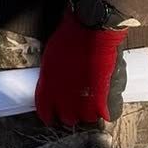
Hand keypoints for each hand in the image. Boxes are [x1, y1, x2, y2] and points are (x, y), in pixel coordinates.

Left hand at [34, 8, 126, 127]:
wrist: (89, 28)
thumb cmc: (69, 36)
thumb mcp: (50, 55)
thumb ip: (49, 74)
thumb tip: (50, 84)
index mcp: (48, 82)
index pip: (44, 107)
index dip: (48, 115)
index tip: (50, 118)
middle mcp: (63, 92)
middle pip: (66, 116)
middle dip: (69, 117)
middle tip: (73, 116)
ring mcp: (82, 92)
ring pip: (84, 117)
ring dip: (87, 116)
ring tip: (90, 114)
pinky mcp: (100, 91)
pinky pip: (100, 110)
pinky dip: (103, 113)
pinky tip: (104, 114)